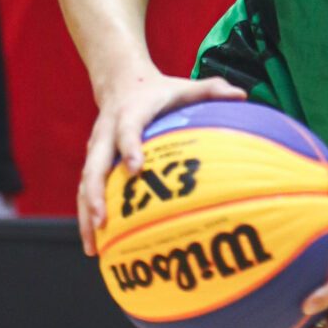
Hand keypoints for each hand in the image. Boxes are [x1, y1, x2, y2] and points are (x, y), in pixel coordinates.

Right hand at [77, 64, 241, 254]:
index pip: (126, 129)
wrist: (120, 82)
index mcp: (130, 113)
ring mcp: (97, 149)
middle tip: (102, 220)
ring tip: (92, 245)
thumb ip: (211, 90)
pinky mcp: (93, 161)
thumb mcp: (184, 87)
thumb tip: (242, 96)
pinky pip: (85, 190)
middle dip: (96, 192)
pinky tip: (93, 243)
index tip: (136, 168)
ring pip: (85, 182)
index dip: (129, 147)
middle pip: (95, 163)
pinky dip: (86, 217)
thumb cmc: (160, 91)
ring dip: (87, 212)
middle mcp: (107, 131)